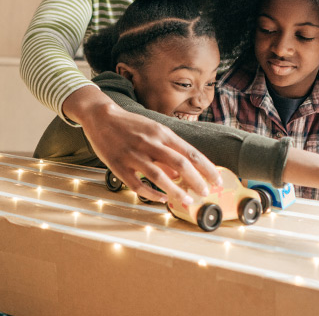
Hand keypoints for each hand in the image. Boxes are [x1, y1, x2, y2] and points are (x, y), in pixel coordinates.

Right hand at [62, 86, 220, 204]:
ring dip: (176, 190)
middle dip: (197, 180)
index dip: (206, 168)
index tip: (217, 180)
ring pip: (160, 176)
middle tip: (207, 193)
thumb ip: (168, 150)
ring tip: (188, 201)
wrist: (101, 117)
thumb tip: (181, 174)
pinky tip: (161, 199)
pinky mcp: (119, 166)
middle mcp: (150, 143)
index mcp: (162, 133)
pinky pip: (138, 184)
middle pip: (180, 164)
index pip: (191, 152)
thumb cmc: (131, 125)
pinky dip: (151, 193)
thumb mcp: (153, 131)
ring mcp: (134, 155)